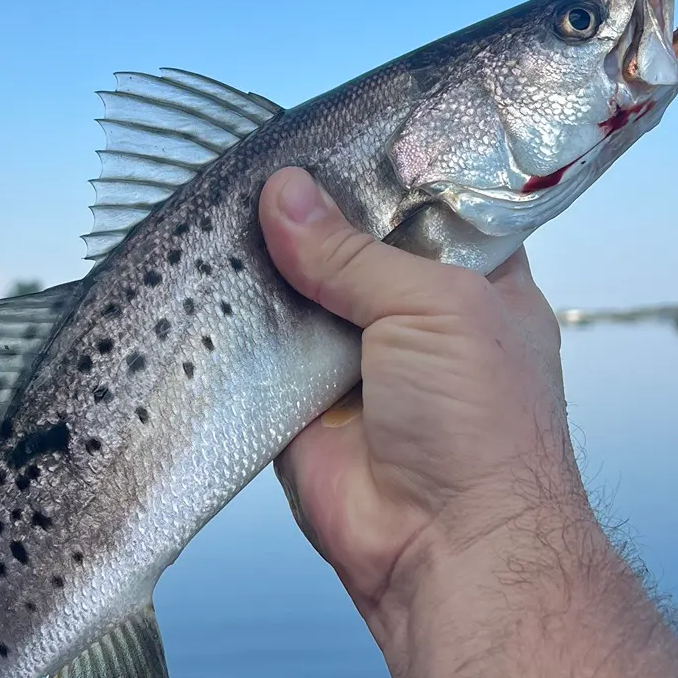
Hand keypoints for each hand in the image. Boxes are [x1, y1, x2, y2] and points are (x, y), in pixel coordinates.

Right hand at [260, 167, 591, 640]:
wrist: (444, 549)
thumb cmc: (480, 426)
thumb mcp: (435, 307)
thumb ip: (354, 251)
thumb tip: (282, 194)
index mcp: (474, 281)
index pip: (425, 203)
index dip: (379, 168)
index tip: (325, 129)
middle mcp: (412, 315)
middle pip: (349, 242)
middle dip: (307, 210)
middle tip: (253, 155)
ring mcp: (351, 358)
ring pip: (295, 290)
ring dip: (261, 260)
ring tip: (215, 198)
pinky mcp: (295, 400)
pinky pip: (253, 346)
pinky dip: (229, 318)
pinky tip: (197, 269)